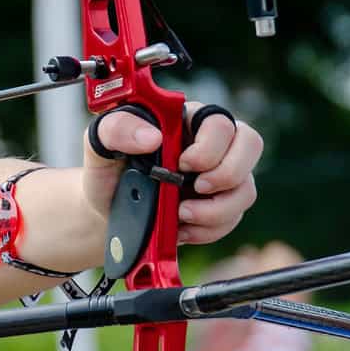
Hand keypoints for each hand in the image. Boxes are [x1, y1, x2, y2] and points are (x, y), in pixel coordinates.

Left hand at [82, 102, 261, 243]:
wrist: (106, 213)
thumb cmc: (108, 171)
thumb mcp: (99, 144)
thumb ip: (116, 129)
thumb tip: (151, 136)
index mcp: (185, 120)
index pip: (219, 121)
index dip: (210, 145)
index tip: (182, 164)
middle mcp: (210, 145)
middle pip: (250, 144)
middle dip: (228, 173)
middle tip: (198, 187)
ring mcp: (218, 177)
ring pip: (246, 189)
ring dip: (216, 210)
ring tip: (181, 214)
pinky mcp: (219, 207)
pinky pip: (233, 219)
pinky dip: (208, 229)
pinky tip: (181, 229)